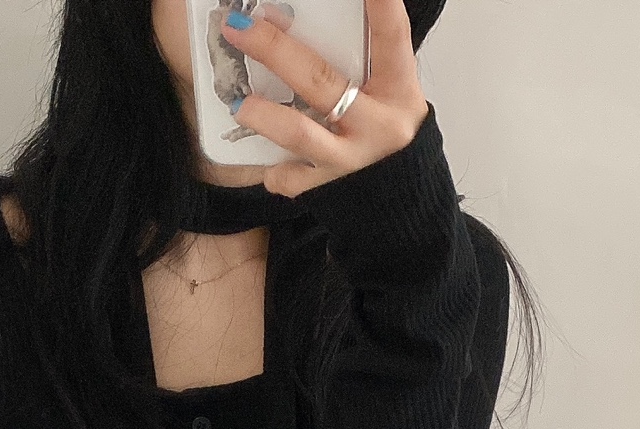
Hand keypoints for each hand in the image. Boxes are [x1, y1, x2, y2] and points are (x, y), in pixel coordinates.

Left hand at [218, 0, 430, 195]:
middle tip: (238, 26)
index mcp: (397, 87)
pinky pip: (293, 178)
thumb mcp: (388, 89)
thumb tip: (298, 21)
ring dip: (264, 115)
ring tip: (238, 103)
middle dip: (274, 50)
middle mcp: (377, 123)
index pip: (391, 37)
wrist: (401, 197)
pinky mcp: (330, 187)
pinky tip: (268, 166)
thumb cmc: (385, 127)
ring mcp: (352, 158)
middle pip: (321, 80)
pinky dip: (277, 172)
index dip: (380, 8)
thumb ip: (362, 57)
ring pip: (300, 134)